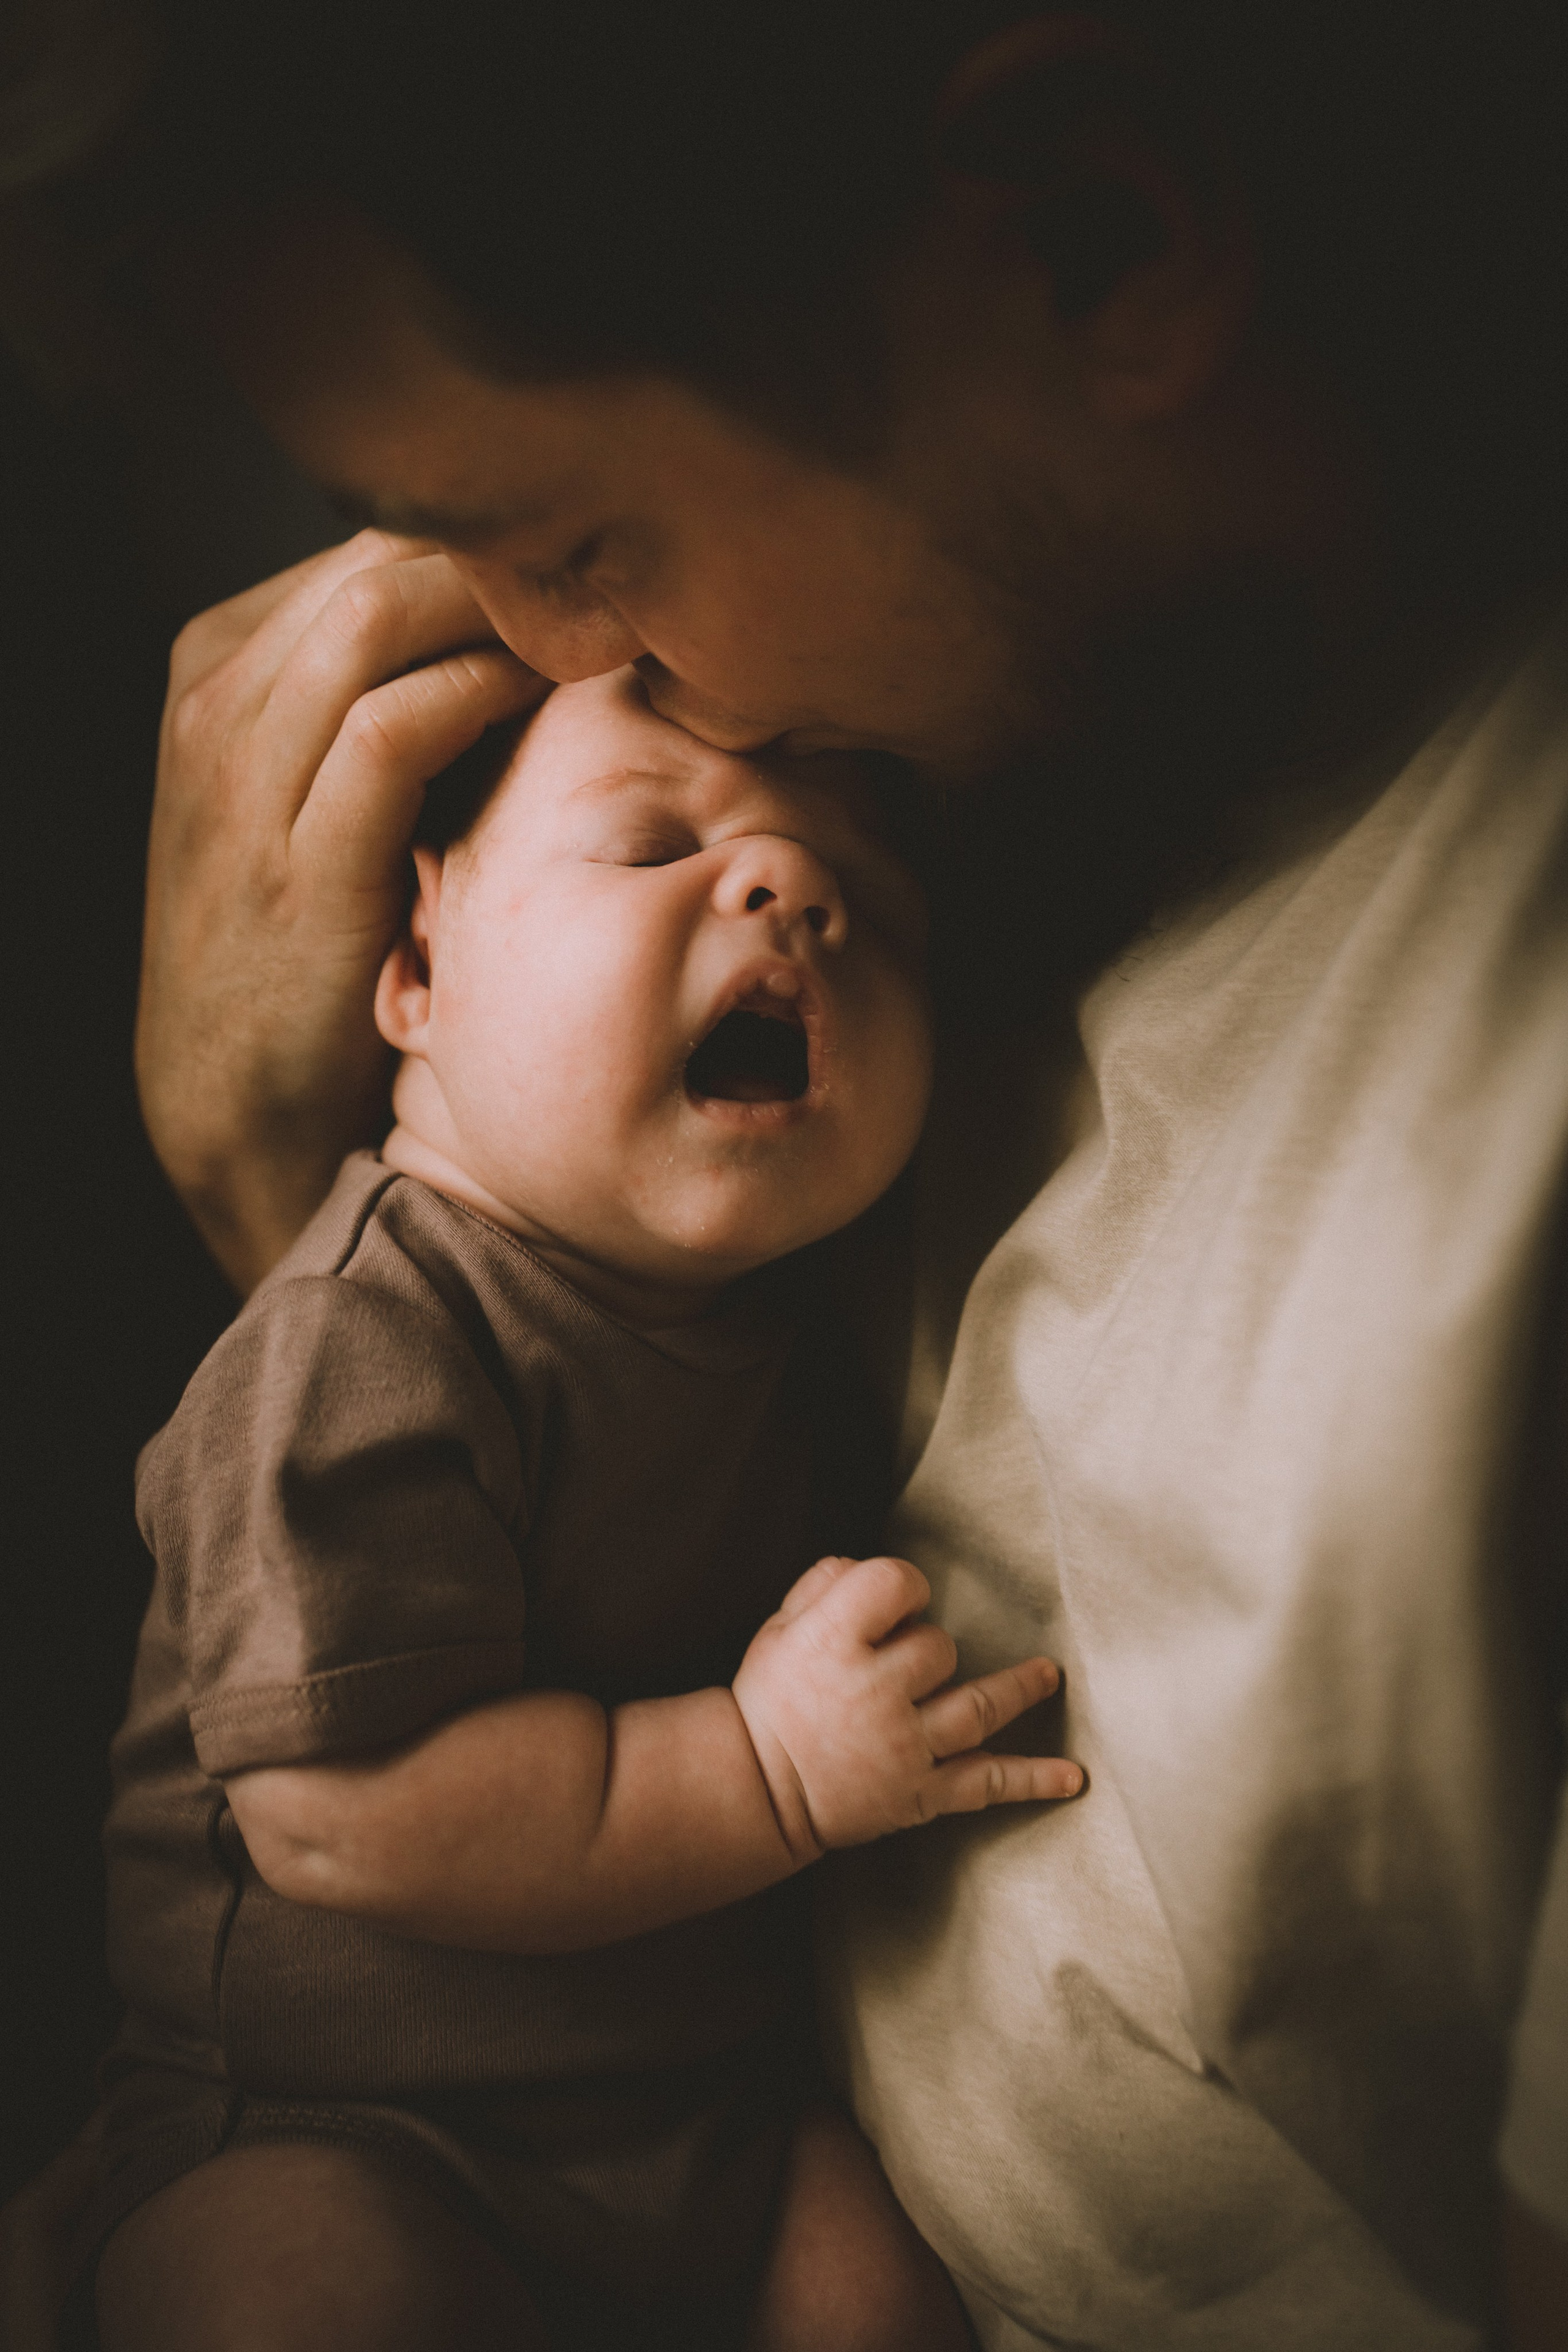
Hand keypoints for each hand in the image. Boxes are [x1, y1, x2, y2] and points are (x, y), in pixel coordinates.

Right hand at [136, 531, 545, 1291]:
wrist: (233, 1096)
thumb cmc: (308, 937)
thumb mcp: (320, 792)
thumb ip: (387, 698)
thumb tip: (529, 620)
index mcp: (221, 662)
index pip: (370, 541)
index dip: (495, 540)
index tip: (599, 563)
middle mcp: (220, 697)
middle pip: (378, 555)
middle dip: (509, 555)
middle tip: (623, 578)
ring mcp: (244, 772)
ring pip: (379, 612)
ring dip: (507, 609)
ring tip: (605, 625)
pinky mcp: (298, 856)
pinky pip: (395, 725)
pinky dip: (482, 693)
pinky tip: (555, 699)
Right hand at [732, 1553, 1080, 1860]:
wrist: (755, 1787)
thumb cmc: (772, 1697)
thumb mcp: (780, 1626)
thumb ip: (825, 1583)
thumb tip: (868, 1568)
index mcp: (832, 1642)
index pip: (895, 1585)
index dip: (903, 1587)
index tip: (898, 1599)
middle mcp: (873, 1692)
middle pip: (937, 1647)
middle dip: (928, 1648)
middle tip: (904, 1663)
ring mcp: (903, 1747)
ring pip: (976, 1706)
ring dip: (1020, 1689)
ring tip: (1049, 1676)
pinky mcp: (920, 1794)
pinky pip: (985, 1783)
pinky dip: (1032, 1780)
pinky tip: (1073, 1778)